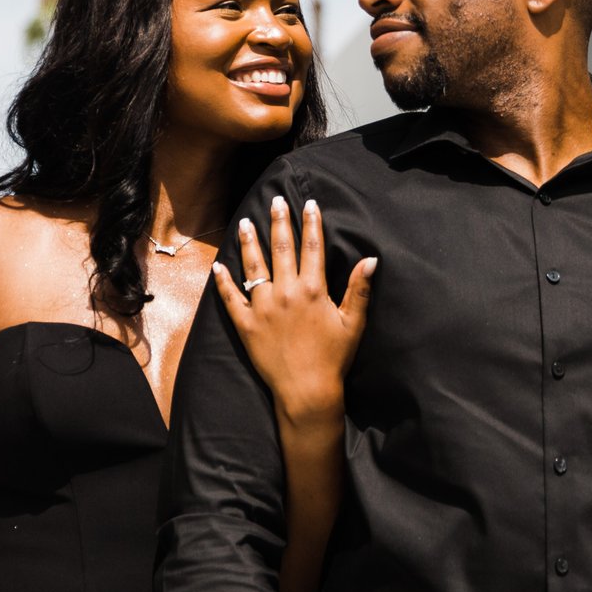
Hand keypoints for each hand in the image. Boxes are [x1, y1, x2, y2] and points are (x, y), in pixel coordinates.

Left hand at [214, 196, 375, 424]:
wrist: (307, 391)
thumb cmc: (333, 359)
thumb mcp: (353, 323)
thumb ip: (359, 289)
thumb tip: (372, 258)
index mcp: (313, 290)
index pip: (313, 248)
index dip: (311, 223)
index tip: (309, 203)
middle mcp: (286, 293)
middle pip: (282, 249)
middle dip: (280, 222)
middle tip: (276, 200)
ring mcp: (263, 308)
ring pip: (254, 267)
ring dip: (250, 242)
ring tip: (247, 222)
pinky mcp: (246, 325)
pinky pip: (231, 298)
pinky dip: (224, 281)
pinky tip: (219, 265)